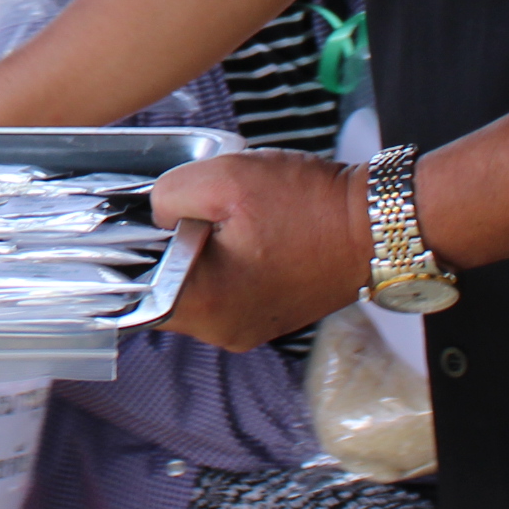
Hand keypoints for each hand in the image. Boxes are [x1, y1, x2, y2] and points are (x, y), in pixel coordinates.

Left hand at [151, 149, 373, 350]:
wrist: (379, 224)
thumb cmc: (308, 203)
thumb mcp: (224, 177)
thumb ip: (168, 195)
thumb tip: (155, 212)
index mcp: (206, 305)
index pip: (134, 290)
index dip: (128, 252)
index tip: (136, 223)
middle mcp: (223, 331)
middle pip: (161, 292)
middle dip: (164, 250)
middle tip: (183, 212)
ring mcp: (246, 329)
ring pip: (192, 291)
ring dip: (193, 256)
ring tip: (218, 220)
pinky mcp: (266, 318)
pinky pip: (223, 293)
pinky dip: (221, 265)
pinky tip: (239, 234)